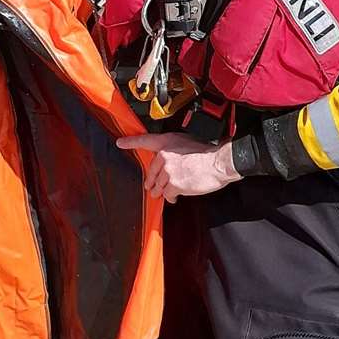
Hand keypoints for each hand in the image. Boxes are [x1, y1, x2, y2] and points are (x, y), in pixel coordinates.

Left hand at [116, 132, 240, 202]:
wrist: (217, 162)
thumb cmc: (206, 153)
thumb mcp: (186, 143)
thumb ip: (173, 150)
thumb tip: (166, 160)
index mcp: (167, 143)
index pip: (145, 141)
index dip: (131, 142)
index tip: (120, 143)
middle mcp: (165, 156)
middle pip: (151, 173)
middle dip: (154, 182)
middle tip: (157, 186)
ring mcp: (168, 171)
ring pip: (158, 186)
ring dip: (162, 191)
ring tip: (170, 190)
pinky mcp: (174, 184)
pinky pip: (167, 195)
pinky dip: (171, 197)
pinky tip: (177, 196)